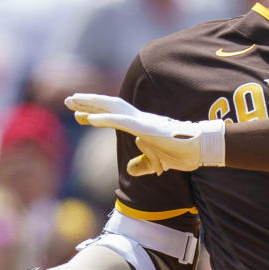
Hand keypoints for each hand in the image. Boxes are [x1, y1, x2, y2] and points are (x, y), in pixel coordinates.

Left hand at [64, 93, 224, 175]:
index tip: (78, 115)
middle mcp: (140, 119)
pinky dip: (104, 118)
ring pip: (111, 107)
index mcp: (142, 125)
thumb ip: (143, 163)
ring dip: (91, 104)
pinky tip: (89, 118)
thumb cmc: (183, 153)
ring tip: (72, 102)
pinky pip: (121, 121)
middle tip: (68, 100)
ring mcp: (142, 121)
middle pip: (109, 106)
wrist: (201, 150)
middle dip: (88, 102)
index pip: (114, 116)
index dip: (95, 114)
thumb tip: (131, 168)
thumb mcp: (157, 162)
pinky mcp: (146, 127)